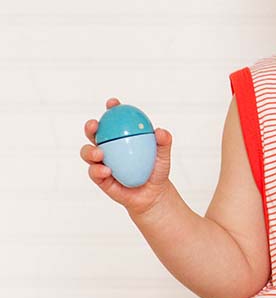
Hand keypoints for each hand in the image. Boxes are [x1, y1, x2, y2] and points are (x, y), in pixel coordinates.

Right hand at [81, 97, 173, 216]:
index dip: (112, 109)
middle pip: (94, 133)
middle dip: (90, 126)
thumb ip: (164, 142)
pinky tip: (107, 171)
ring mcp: (102, 162)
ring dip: (90, 150)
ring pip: (88, 152)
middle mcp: (109, 147)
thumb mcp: (163, 155)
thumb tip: (160, 131)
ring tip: (100, 153)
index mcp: (122, 137)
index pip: (115, 119)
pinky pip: (94, 172)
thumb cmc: (157, 170)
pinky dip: (98, 170)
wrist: (153, 194)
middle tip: (95, 125)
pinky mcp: (99, 178)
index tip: (112, 103)